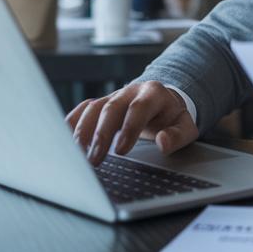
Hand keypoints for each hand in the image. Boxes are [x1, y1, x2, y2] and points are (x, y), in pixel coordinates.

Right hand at [66, 81, 198, 165]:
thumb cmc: (172, 118)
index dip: (129, 128)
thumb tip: (162, 142)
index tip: (120, 150)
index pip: (138, 108)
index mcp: (153, 93)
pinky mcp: (100, 103)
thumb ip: (177, 136)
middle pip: (111, 108)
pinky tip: (66, 142)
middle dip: (101, 134)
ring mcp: (113, 96)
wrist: (162, 104)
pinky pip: (82, 110)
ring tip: (78, 156)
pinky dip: (72, 124)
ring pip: (93, 107)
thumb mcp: (185, 127)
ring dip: (83, 132)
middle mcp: (130, 91)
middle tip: (95, 160)